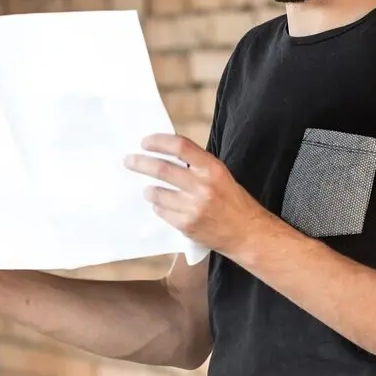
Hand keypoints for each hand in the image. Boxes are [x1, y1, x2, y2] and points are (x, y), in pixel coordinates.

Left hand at [124, 134, 273, 257]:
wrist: (247, 233)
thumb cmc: (234, 203)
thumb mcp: (221, 176)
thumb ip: (197, 166)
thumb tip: (167, 156)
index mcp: (213, 169)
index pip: (180, 147)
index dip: (159, 142)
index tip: (145, 142)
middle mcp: (203, 186)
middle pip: (162, 169)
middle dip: (140, 163)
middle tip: (129, 161)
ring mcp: (194, 207)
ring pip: (158, 193)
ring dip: (149, 190)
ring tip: (149, 190)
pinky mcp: (187, 225)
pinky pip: (162, 211)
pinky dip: (159, 207)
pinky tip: (162, 206)